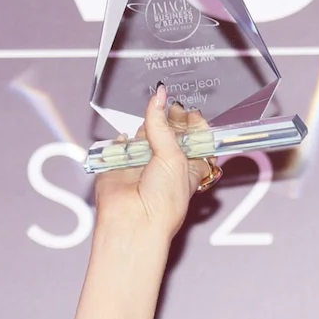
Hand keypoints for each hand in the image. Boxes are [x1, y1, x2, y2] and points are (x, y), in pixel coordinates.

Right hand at [92, 88, 216, 245]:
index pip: (197, 141)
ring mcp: (144, 164)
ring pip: (147, 134)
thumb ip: (163, 125)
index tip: (191, 111)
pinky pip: (122, 143)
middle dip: (172, 118)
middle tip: (172, 107)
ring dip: (149, 124)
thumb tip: (159, 98)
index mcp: (189, 168)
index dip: (195, 125)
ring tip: (153, 114)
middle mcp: (167, 166)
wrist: (134, 220)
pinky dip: (125, 138)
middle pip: (171, 134)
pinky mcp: (121, 163)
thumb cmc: (163, 204)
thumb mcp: (173, 158)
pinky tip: (130, 136)